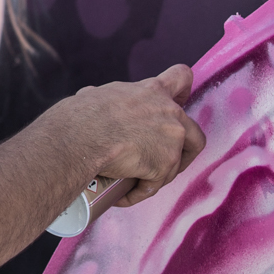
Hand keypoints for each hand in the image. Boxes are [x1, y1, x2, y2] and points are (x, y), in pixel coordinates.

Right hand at [45, 64, 206, 210]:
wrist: (79, 137)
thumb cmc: (80, 117)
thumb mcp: (98, 95)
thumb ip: (110, 99)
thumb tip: (92, 98)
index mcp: (152, 90)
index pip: (182, 77)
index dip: (182, 94)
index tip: (177, 105)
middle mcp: (169, 111)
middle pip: (194, 133)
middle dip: (182, 151)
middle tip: (161, 160)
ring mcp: (172, 138)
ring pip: (177, 164)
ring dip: (159, 175)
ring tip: (135, 181)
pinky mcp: (166, 164)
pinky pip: (154, 185)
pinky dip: (138, 192)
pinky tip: (122, 195)